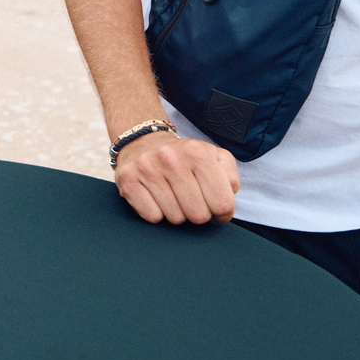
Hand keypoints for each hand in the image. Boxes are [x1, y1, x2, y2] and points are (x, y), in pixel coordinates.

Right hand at [113, 128, 240, 225]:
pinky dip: (157, 213)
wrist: (143, 141)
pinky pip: (153, 217)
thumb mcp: (214, 156)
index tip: (216, 208)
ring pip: (175, 219)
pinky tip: (156, 198)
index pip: (222, 204)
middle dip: (199, 213)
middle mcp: (172, 159)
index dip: (222, 213)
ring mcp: (148, 169)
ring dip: (177, 213)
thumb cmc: (185, 157)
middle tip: (192, 201)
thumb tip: (229, 195)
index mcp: (198, 153)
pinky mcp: (128, 181)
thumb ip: (230, 175)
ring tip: (174, 196)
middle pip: (199, 215)